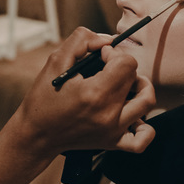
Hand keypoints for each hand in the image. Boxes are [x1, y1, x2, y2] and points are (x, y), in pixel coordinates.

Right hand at [9, 27, 156, 157]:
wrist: (36, 135)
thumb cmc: (43, 99)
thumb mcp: (55, 61)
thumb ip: (81, 40)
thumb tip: (107, 40)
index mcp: (95, 93)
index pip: (127, 63)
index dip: (115, 54)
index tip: (101, 57)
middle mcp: (108, 113)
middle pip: (137, 78)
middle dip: (123, 67)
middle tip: (106, 69)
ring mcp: (113, 130)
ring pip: (147, 102)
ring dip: (140, 88)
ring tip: (125, 85)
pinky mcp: (113, 143)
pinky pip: (142, 139)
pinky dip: (144, 127)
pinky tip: (132, 114)